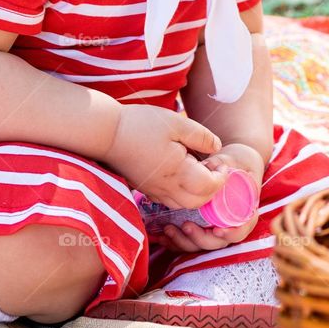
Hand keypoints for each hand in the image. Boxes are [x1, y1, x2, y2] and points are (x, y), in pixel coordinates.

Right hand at [105, 104, 228, 208]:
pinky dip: (182, 193)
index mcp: (177, 171)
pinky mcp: (145, 188)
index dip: (221, 178)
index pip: (208, 187)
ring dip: (197, 193)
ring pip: (183, 204)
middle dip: (212, 190)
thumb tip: (217, 148)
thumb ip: (201, 137)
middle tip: (214, 169)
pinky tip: (182, 173)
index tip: (221, 163)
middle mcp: (166, 187)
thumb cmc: (142, 124)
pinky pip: (169, 200)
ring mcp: (154, 190)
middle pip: (198, 202)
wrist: (106, 133)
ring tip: (199, 170)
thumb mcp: (176, 123)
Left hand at [160, 141, 265, 253]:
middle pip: (217, 242)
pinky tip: (161, 236)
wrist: (234, 164)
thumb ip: (222, 164)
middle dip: (200, 238)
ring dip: (184, 242)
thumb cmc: (237, 163)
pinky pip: (189, 242)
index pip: (241, 231)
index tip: (217, 230)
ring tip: (168, 229)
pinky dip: (176, 242)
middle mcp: (231, 225)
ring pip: (201, 245)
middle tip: (185, 226)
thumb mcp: (232, 161)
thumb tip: (208, 167)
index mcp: (245, 213)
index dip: (230, 234)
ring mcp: (216, 229)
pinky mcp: (202, 229)